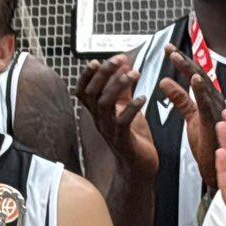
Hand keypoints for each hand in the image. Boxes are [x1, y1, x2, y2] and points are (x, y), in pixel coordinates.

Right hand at [75, 54, 155, 178]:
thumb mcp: (125, 106)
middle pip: (92, 93)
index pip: (83, 90)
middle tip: (119, 60)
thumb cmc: (132, 136)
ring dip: (117, 86)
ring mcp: (109, 130)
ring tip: (134, 74)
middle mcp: (99, 119)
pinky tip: (142, 98)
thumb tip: (124, 63)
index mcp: (97, 111)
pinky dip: (131, 108)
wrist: (138, 165)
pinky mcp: (122, 139)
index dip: (87, 75)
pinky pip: (122, 122)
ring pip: (105, 104)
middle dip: (104, 73)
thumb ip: (123, 87)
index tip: (97, 61)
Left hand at [159, 44, 225, 189]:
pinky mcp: (217, 122)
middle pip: (199, 75)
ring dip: (190, 70)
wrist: (217, 168)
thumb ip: (180, 99)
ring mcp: (218, 110)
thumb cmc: (208, 144)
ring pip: (204, 85)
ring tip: (176, 57)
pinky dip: (203, 90)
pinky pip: (210, 104)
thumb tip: (165, 82)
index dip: (182, 61)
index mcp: (209, 99)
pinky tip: (194, 79)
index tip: (168, 50)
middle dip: (184, 60)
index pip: (195, 75)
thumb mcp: (190, 117)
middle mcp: (215, 101)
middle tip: (168, 49)